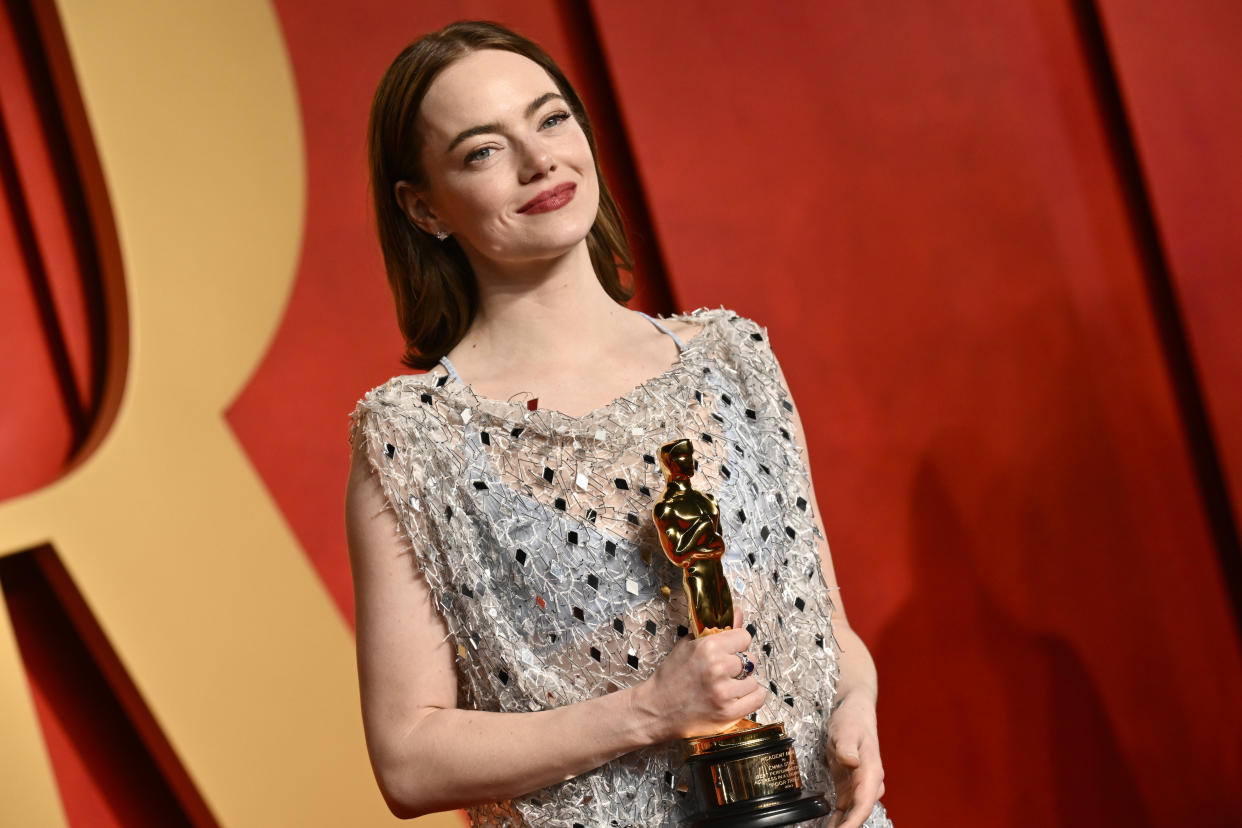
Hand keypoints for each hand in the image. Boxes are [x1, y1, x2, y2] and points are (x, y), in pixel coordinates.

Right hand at [632, 625, 763, 741]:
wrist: (655, 710)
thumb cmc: (670, 677)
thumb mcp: (688, 645)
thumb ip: (715, 629)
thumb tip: (737, 611)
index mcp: (707, 647)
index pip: (744, 637)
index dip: (737, 644)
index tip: (729, 651)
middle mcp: (717, 667)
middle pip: (751, 659)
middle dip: (740, 665)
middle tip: (725, 672)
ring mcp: (723, 692)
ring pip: (754, 681)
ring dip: (743, 684)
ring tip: (726, 687)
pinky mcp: (727, 713)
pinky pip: (757, 699)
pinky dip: (751, 698)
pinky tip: (738, 697)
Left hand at [825, 691, 884, 827]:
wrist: (854, 712)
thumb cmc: (852, 719)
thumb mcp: (846, 730)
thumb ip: (847, 747)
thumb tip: (851, 762)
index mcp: (871, 772)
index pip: (863, 804)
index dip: (853, 822)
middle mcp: (868, 783)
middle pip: (858, 813)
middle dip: (845, 827)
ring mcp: (859, 786)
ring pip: (851, 813)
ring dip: (840, 826)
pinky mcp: (849, 786)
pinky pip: (844, 808)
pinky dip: (836, 820)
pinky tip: (826, 827)